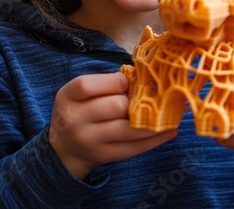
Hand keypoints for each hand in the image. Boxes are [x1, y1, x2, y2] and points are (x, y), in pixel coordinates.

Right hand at [49, 72, 176, 178]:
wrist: (64, 148)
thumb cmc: (80, 109)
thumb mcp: (81, 92)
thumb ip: (104, 83)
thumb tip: (142, 77)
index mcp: (68, 96)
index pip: (87, 85)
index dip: (112, 81)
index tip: (127, 82)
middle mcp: (75, 119)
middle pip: (114, 106)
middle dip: (134, 101)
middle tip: (146, 98)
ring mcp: (89, 140)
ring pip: (128, 129)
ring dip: (152, 121)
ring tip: (169, 114)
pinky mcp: (103, 156)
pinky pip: (133, 148)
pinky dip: (154, 139)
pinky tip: (169, 131)